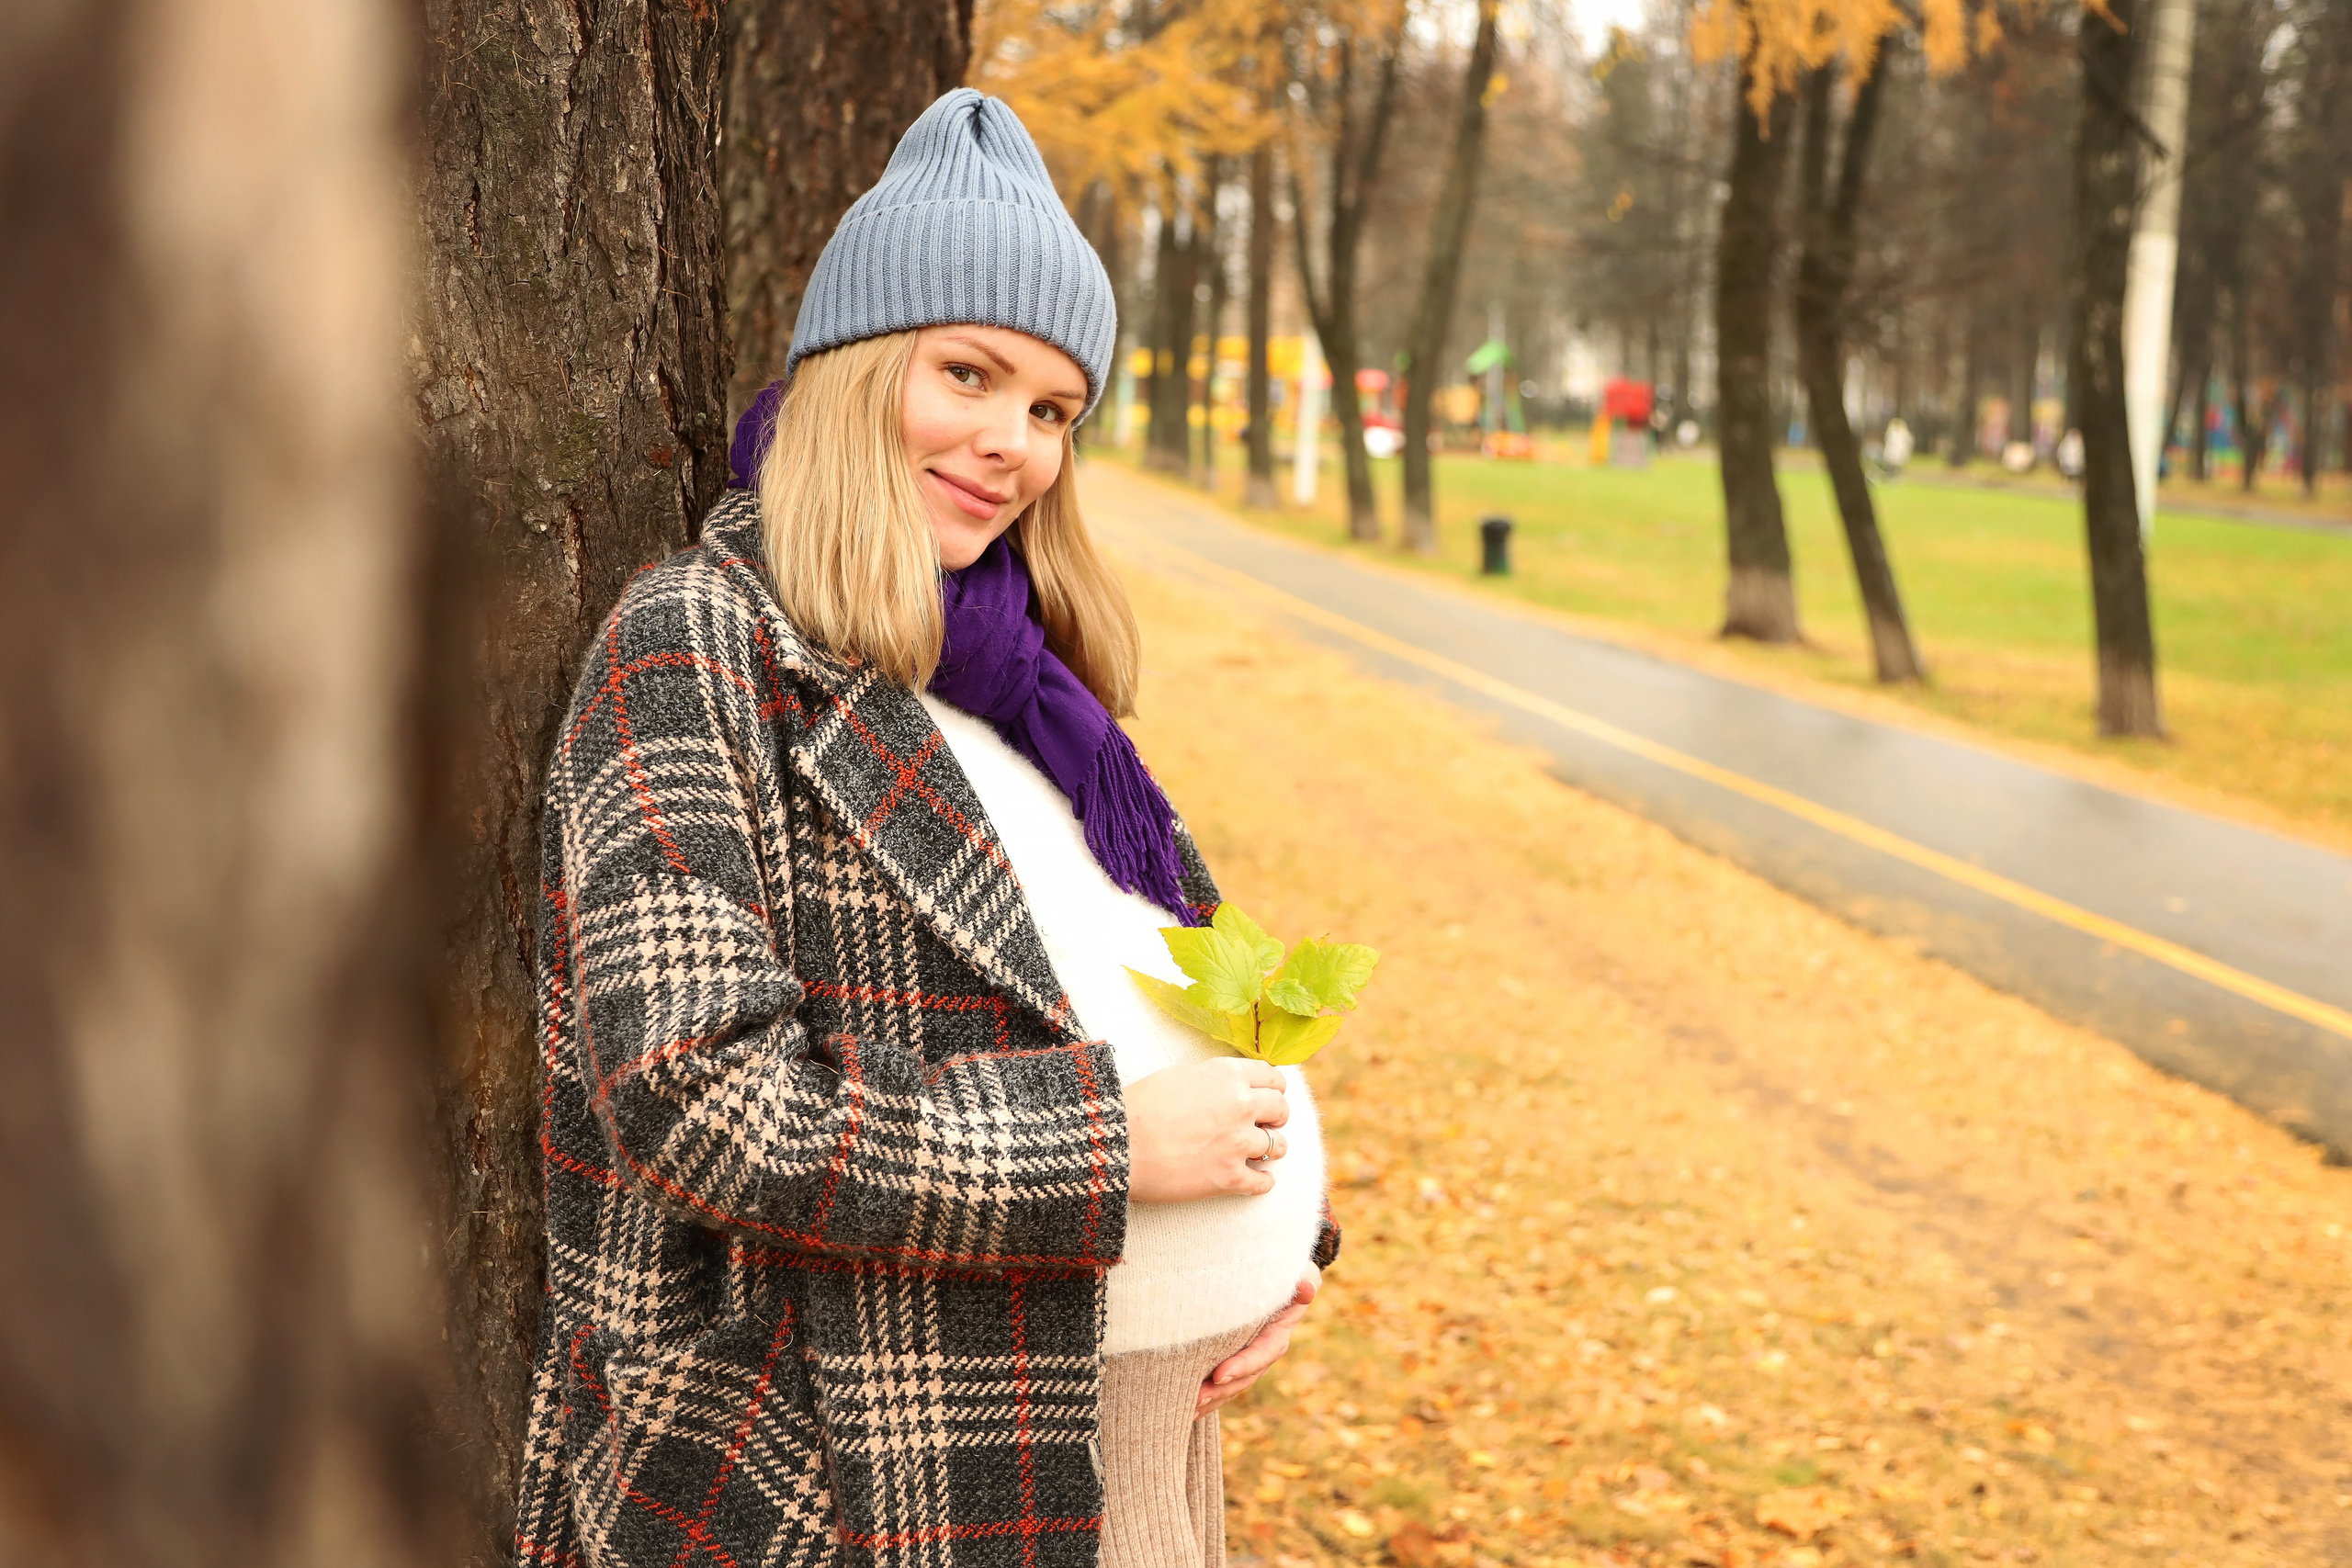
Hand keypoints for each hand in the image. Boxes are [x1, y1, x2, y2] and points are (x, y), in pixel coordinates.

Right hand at [1125, 1057, 1288, 1203]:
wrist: (1117, 1144)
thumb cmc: (1138, 1107)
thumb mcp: (1179, 1076)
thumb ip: (1213, 1080)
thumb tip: (1229, 1088)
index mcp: (1227, 1075)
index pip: (1273, 1077)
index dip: (1273, 1089)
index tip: (1268, 1097)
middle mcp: (1240, 1105)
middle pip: (1281, 1110)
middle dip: (1275, 1118)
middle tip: (1266, 1125)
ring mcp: (1238, 1143)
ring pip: (1278, 1146)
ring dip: (1270, 1150)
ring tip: (1259, 1154)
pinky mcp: (1230, 1178)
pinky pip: (1263, 1182)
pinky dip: (1261, 1182)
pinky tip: (1255, 1180)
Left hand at [1197, 1268, 1319, 1415]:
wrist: (1274, 1279)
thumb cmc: (1284, 1272)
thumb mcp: (1298, 1272)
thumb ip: (1303, 1280)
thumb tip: (1306, 1289)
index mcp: (1277, 1334)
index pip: (1260, 1354)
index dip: (1241, 1366)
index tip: (1218, 1374)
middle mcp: (1264, 1353)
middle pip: (1243, 1378)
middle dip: (1220, 1390)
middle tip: (1195, 1397)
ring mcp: (1249, 1360)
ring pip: (1231, 1386)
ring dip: (1210, 1399)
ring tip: (1186, 1410)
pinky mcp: (1233, 1361)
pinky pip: (1222, 1384)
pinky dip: (1206, 1396)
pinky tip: (1185, 1407)